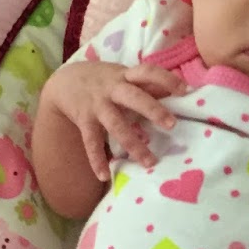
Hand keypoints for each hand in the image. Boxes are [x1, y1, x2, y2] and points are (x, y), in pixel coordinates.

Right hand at [45, 61, 185, 181]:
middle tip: (172, 124)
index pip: (147, 72)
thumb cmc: (104, 80)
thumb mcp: (123, 75)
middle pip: (134, 98)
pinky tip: (104, 176)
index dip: (166, 79)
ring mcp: (97, 106)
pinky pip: (91, 143)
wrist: (63, 81)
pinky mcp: (84, 121)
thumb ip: (146, 84)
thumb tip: (181, 90)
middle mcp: (111, 89)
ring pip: (117, 125)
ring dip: (133, 144)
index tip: (184, 90)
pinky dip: (97, 160)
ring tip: (149, 162)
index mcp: (124, 76)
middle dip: (153, 110)